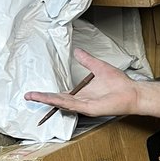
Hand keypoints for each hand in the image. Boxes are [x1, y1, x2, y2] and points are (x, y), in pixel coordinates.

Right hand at [24, 48, 143, 118]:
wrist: (132, 92)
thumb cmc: (119, 83)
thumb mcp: (98, 67)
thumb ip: (87, 60)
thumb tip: (77, 51)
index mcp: (81, 94)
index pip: (61, 94)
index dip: (47, 93)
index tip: (35, 92)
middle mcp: (81, 102)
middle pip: (57, 100)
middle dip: (42, 98)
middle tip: (28, 96)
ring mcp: (84, 106)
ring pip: (62, 103)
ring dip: (48, 100)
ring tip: (34, 97)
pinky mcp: (90, 109)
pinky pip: (74, 105)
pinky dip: (62, 102)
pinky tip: (53, 99)